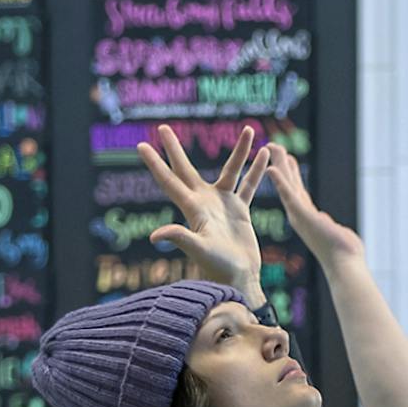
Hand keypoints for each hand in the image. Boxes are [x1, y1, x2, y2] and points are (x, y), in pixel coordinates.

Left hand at [137, 123, 271, 301]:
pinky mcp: (240, 211)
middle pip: (187, 169)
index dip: (155, 163)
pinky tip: (266, 155)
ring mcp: (223, 204)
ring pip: (231, 170)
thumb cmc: (217, 267)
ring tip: (247, 129)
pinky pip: (249, 185)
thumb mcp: (198, 250)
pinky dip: (257, 170)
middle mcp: (204, 202)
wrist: (238, 278)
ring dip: (239, 151)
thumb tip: (154, 237)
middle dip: (175, 149)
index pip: (169, 180)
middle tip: (163, 128)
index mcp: (192, 208)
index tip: (141, 145)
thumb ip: (179, 238)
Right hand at [265, 148, 362, 263]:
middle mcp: (299, 215)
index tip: (286, 159)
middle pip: (289, 183)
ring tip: (271, 147)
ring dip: (279, 165)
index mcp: (307, 218)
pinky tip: (271, 169)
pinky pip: (289, 195)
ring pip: (287, 184)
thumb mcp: (334, 233)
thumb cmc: (344, 255)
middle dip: (281, 163)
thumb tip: (329, 225)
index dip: (289, 175)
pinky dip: (280, 182)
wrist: (344, 265)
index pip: (296, 191)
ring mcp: (299, 215)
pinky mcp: (302, 216)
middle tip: (274, 145)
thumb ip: (328, 226)